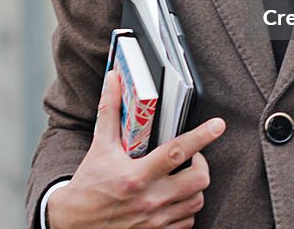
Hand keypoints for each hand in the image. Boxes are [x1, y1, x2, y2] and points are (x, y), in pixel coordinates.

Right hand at [47, 70, 225, 228]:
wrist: (74, 224)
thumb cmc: (89, 184)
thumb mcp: (99, 146)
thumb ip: (109, 110)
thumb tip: (113, 79)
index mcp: (136, 176)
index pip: (177, 152)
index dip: (202, 136)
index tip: (218, 125)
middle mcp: (149, 200)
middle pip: (198, 180)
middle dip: (202, 164)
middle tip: (192, 157)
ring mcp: (155, 221)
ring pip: (197, 201)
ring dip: (195, 186)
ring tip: (183, 176)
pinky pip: (188, 222)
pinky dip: (187, 208)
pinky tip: (176, 198)